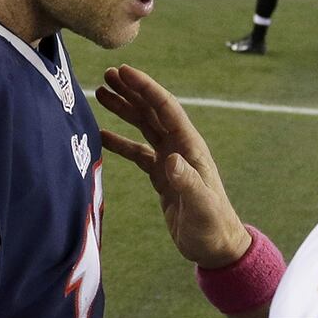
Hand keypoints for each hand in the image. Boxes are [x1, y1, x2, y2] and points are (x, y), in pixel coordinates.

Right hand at [97, 65, 251, 268]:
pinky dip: (120, 142)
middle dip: (131, 91)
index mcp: (190, 147)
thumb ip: (187, 181)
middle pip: (152, 111)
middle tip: (106, 74)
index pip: (166, 109)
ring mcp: (170, 161)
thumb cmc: (213, 226)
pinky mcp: (162, 176)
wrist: (217, 246)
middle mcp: (180, 148)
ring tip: (101, 93)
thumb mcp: (201, 205)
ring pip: (144, 127)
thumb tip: (170, 159)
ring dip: (124, 109)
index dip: (146, 88)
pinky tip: (102, 134)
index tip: (124, 71)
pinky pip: (138, 152)